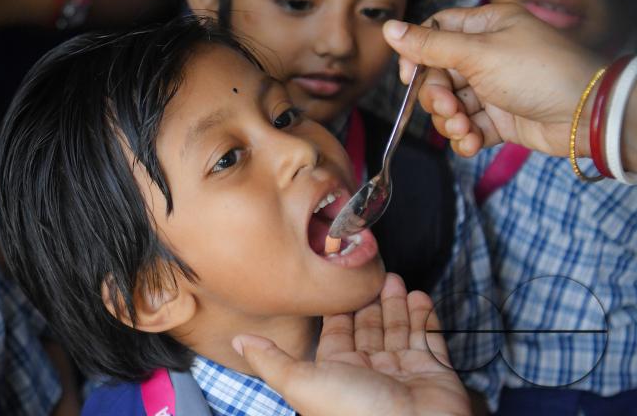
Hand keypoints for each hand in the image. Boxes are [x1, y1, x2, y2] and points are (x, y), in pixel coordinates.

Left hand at [233, 274, 470, 415]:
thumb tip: (238, 341)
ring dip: (397, 304)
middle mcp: (370, 373)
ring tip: (394, 277)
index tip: (339, 279)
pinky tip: (418, 296)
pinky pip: (429, 340)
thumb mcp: (301, 382)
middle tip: (373, 271)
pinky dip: (425, 317)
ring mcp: (403, 373)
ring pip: (399, 331)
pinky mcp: (434, 374)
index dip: (339, 308)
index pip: (337, 332)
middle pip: (369, 328)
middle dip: (370, 300)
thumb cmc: (354, 412)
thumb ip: (271, 359)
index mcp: (337, 373)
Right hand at [382, 4, 602, 157]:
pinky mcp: (501, 119)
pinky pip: (469, 126)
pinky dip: (465, 137)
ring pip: (450, 104)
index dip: (417, 53)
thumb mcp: (477, 53)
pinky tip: (472, 143)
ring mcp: (494, 88)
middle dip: (437, 95)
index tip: (410, 76)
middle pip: (438, 73)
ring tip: (464, 129)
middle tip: (448, 108)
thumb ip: (429, 45)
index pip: (437, 31)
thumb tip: (389, 28)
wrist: (587, 115)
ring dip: (449, 120)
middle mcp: (488, 54)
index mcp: (486, 26)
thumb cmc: (539, 72)